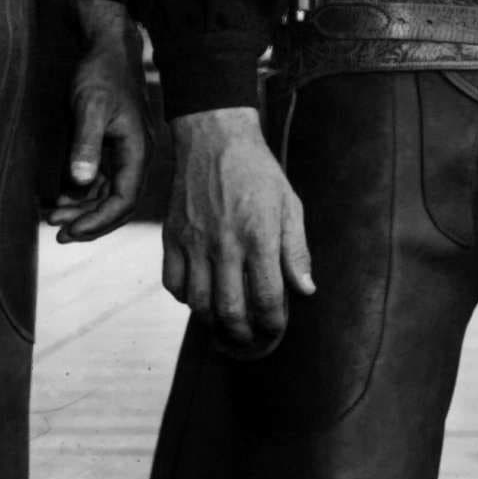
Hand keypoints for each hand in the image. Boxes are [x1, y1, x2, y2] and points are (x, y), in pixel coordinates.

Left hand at [51, 0, 150, 241]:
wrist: (108, 49)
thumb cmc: (101, 74)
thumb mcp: (89, 107)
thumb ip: (85, 144)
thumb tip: (80, 181)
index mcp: (137, 151)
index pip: (123, 200)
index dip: (98, 221)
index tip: (70, 231)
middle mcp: (135, 157)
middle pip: (117, 203)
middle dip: (88, 221)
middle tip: (56, 232)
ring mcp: (124, 153)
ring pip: (107, 194)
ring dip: (82, 209)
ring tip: (53, 217)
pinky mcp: (112, 147)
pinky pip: (101, 180)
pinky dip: (82, 193)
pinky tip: (61, 199)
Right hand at [165, 107, 312, 355]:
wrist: (214, 138)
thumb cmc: (258, 172)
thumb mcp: (290, 205)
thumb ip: (297, 250)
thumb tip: (306, 289)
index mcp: (259, 236)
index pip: (268, 298)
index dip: (274, 324)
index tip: (276, 330)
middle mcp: (225, 244)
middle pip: (230, 310)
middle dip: (243, 335)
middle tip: (250, 340)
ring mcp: (194, 242)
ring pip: (199, 303)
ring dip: (213, 324)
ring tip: (226, 327)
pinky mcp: (171, 237)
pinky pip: (173, 283)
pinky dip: (186, 299)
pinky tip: (200, 298)